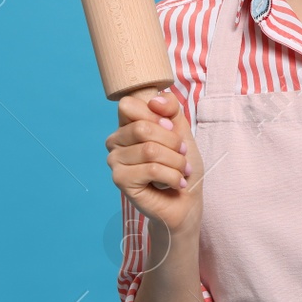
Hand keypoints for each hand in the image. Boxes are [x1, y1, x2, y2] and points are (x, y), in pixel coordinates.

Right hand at [106, 86, 203, 235]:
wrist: (186, 201)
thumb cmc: (182, 165)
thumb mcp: (181, 130)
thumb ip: (171, 109)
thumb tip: (155, 101)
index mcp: (126, 125)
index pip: (128, 105)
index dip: (156, 115)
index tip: (171, 130)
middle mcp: (115, 141)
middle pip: (142, 128)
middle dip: (172, 143)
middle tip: (182, 155)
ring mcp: (115, 161)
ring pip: (150, 150)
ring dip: (176, 162)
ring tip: (181, 171)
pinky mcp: (120, 180)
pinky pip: (151, 169)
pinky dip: (172, 177)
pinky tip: (175, 184)